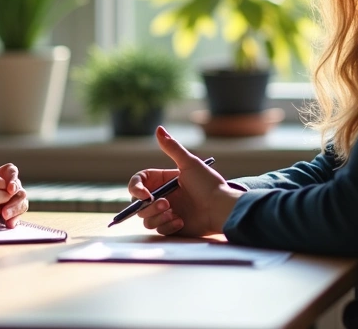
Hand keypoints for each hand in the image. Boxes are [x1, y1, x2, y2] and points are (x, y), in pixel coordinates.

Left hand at [0, 156, 28, 227]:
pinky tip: (9, 224)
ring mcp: (13, 199)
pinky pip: (18, 214)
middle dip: (14, 200)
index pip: (12, 172)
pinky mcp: (13, 212)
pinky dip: (14, 219)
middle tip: (5, 210)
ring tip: (5, 217)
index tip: (10, 189)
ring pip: (22, 202)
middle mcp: (10, 186)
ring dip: (15, 210)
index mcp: (2, 174)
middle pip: (20, 190)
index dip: (13, 180)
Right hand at [127, 126, 241, 236]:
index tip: (144, 195)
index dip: (136, 189)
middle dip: (149, 206)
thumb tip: (158, 128)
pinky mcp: (172, 226)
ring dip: (156, 217)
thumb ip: (172, 147)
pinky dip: (168, 226)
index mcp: (162, 181)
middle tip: (166, 204)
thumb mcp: (189, 164)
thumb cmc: (208, 185)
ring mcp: (166, 212)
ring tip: (174, 214)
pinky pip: (159, 229)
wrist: (222, 209)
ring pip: (146, 219)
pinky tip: (182, 221)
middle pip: (139, 204)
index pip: (137, 183)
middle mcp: (162, 196)